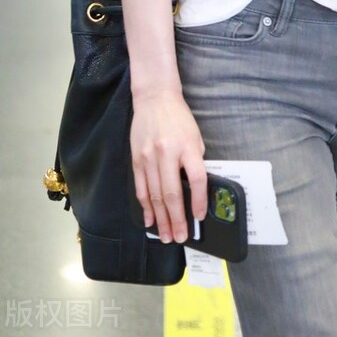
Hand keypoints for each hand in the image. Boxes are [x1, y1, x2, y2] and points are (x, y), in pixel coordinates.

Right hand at [130, 90, 206, 243]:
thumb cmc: (179, 118)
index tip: (200, 217)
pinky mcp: (136, 160)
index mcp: (187, 146)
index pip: (197, 178)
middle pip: (172, 193)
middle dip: (176, 219)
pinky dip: (145, 207)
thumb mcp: (195, 136)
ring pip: (154, 195)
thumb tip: (196, 190)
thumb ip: (195, 161)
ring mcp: (149, 158)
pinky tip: (150, 220)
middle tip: (179, 238)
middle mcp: (167, 153)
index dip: (199, 200)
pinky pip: (141, 189)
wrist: (154, 99)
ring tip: (166, 236)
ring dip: (161, 219)